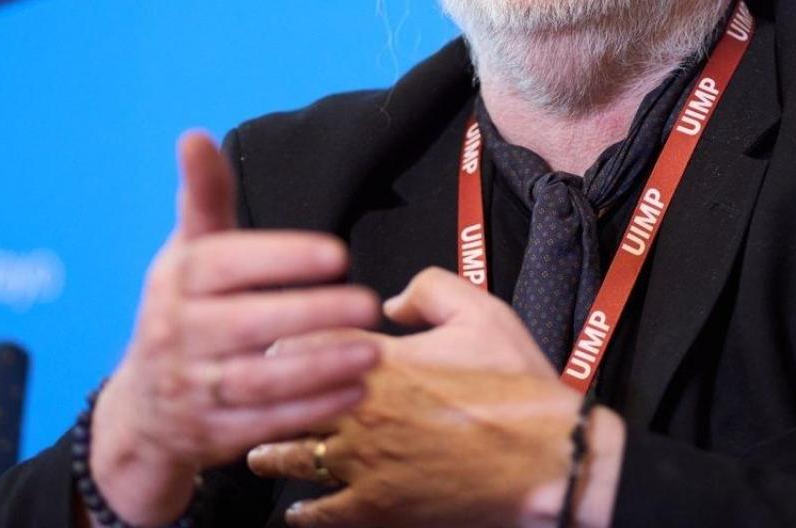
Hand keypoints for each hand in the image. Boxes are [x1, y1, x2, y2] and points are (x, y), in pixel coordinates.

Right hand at [88, 131, 382, 524]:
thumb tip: (194, 136)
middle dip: (311, 315)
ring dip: (320, 367)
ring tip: (374, 352)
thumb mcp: (188, 253)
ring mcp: (191, 389)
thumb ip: (205, 197)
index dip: (281, 258)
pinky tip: (357, 391)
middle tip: (370, 304)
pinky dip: (312, 409)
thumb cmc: (183, 312)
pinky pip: (264, 424)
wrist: (142, 410)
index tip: (337, 253)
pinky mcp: (209, 435)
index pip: (225, 264)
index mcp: (175, 281)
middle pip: (247, 324)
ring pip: (258, 380)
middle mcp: (176, 334)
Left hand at [247, 269, 624, 527]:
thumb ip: (430, 289)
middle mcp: (361, 409)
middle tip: (247, 398)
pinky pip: (321, 513)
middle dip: (263, 397)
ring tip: (257, 453)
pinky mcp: (378, 507)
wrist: (548, 459)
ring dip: (270, 454)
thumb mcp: (483, 312)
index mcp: (381, 360)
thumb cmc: (517, 387)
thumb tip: (390, 300)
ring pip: (292, 457)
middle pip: (283, 401)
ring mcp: (365, 462)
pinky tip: (299, 510)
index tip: (270, 345)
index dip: (281, 343)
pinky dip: (304, 512)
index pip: (302, 342)